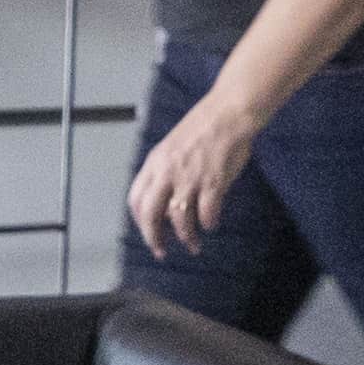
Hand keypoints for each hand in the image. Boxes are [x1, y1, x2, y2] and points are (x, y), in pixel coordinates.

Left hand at [124, 85, 265, 256]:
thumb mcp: (172, 148)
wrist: (228, 113)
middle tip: (161, 251)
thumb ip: (165, 173)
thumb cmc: (203, 129)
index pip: (135, 198)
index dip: (139, 221)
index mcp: (154, 162)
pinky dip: (208, 224)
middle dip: (154, 238)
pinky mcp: (213, 182)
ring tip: (193, 245)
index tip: (148, 233)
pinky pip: (206, 214)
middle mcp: (167, 171)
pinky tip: (212, 225)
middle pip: (150, 214)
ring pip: (179, 219)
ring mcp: (190, 177)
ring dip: (186, 237)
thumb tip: (165, 204)